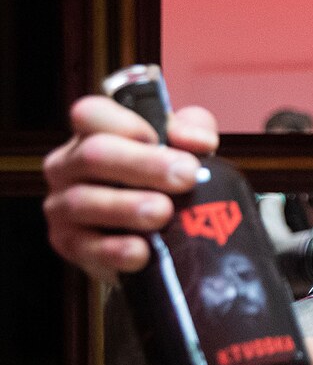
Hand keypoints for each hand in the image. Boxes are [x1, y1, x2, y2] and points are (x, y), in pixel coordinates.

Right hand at [42, 96, 218, 280]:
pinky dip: (114, 249)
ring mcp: (62, 204)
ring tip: (163, 213)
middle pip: (94, 155)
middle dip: (143, 165)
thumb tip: (199, 142)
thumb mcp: (183, 147)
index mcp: (93, 133)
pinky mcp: (67, 242)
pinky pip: (83, 246)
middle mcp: (69, 165)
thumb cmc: (164, 180)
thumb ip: (192, 131)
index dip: (127, 124)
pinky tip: (142, 251)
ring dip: (127, 207)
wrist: (154, 237)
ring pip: (84, 200)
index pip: (91, 113)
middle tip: (185, 177)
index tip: (163, 139)